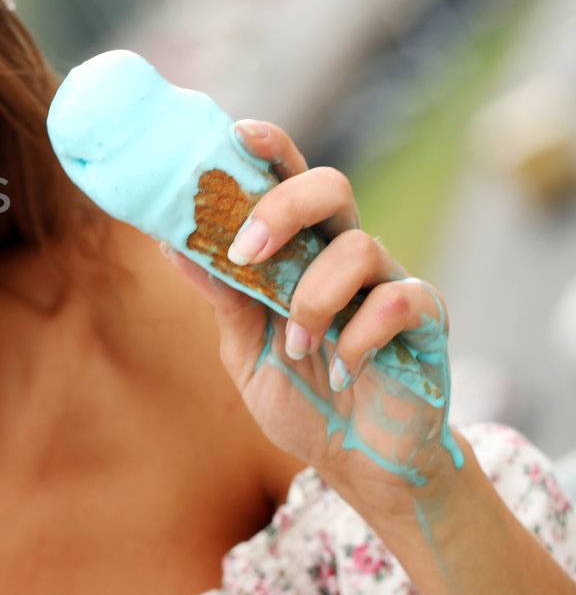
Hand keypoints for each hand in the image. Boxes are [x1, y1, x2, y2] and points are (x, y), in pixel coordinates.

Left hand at [158, 119, 468, 506]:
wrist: (357, 461)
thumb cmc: (302, 395)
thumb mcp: (244, 347)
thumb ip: (221, 295)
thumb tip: (170, 242)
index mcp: (301, 251)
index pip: (287, 181)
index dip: (269, 149)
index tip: (236, 133)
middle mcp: (346, 254)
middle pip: (330, 186)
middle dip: (283, 208)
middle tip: (247, 252)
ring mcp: (389, 282)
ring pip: (358, 246)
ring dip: (313, 298)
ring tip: (297, 345)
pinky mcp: (425, 319)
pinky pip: (397, 300)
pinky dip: (358, 335)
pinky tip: (343, 369)